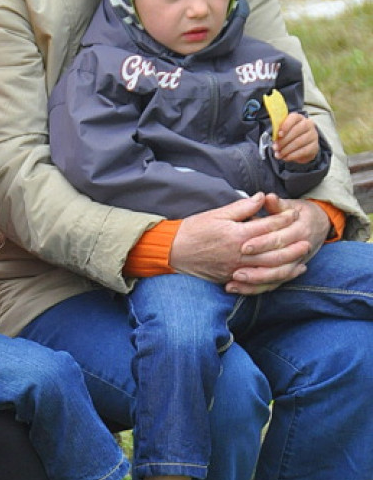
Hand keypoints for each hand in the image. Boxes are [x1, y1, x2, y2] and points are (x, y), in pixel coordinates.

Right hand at [169, 193, 317, 293]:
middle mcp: (239, 253)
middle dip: (292, 244)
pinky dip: (273, 279)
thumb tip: (261, 198)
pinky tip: (284, 275)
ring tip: (302, 257)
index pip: (267, 226)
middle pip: (274, 250)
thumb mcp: (217, 213)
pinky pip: (257, 281)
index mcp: (237, 234)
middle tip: (307, 239)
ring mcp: (236, 268)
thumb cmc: (194, 230)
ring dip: (288, 263)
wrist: (173, 251)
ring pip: (269, 268)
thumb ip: (241, 208)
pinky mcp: (231, 278)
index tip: (294, 214)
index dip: (283, 219)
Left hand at [225, 194, 329, 293]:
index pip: (280, 239)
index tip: (244, 246)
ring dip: (255, 281)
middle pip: (278, 261)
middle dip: (256, 266)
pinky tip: (238, 289)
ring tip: (233, 281)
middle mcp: (300, 249)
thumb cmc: (297, 212)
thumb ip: (277, 205)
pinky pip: (274, 284)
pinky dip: (256, 288)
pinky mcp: (289, 272)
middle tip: (235, 271)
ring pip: (277, 277)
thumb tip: (267, 197)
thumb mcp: (290, 206)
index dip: (262, 243)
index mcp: (300, 229)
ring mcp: (296, 263)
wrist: (319, 224)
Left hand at [273, 113, 319, 163]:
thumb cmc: (291, 138)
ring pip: (299, 142)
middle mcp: (308, 124)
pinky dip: (292, 155)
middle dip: (283, 141)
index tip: (279, 134)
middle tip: (275, 148)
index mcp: (299, 118)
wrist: (303, 149)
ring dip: (286, 150)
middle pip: (296, 130)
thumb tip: (275, 140)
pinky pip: (303, 151)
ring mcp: (313, 135)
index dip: (286, 125)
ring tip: (278, 154)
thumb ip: (279, 134)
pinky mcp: (314, 146)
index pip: (294, 118)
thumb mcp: (284, 133)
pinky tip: (285, 158)